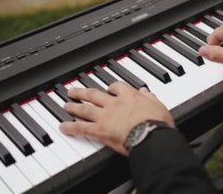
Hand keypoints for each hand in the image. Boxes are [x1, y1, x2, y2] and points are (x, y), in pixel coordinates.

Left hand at [59, 82, 173, 155]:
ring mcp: (105, 116)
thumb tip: (147, 93)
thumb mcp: (159, 106)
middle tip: (73, 91)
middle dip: (82, 92)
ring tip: (66, 105)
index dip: (111, 87)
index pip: (116, 86)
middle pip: (94, 94)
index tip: (109, 89)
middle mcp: (114, 103)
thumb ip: (150, 99)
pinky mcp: (100, 130)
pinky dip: (71, 127)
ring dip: (73, 106)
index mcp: (129, 96)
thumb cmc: (157, 123)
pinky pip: (81, 127)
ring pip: (85, 108)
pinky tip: (63, 127)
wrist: (151, 135)